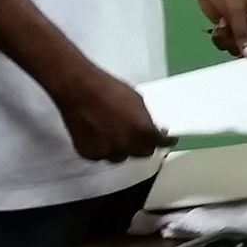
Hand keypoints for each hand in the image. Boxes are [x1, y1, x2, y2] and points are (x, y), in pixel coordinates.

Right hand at [56, 67, 173, 162]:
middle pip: (142, 153)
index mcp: (142, 131)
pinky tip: (101, 136)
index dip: (165, 141)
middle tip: (140, 135)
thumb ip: (146, 120)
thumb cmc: (109, 90)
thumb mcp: (137, 101)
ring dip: (123, 148)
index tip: (167, 140)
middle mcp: (126, 145)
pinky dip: (103, 148)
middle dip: (144, 144)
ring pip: (121, 156)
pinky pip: (102, 155)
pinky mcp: (89, 154)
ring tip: (117, 133)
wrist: (79, 89)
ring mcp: (107, 152)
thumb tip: (151, 128)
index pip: (160, 143)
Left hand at [188, 0, 246, 57]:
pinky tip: (216, 29)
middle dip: (240, 46)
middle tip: (229, 40)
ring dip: (227, 42)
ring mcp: (239, 27)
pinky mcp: (226, 28)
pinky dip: (220, 39)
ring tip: (220, 29)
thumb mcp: (235, 11)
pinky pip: (226, 42)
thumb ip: (242, 34)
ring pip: (237, 47)